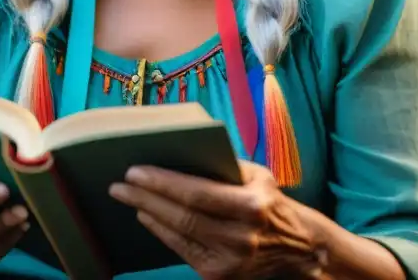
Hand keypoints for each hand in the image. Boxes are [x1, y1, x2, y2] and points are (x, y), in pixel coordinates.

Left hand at [109, 160, 328, 279]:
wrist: (298, 250)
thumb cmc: (271, 203)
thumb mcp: (257, 176)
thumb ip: (223, 165)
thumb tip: (180, 149)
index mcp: (251, 206)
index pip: (196, 193)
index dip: (162, 183)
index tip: (134, 171)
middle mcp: (240, 237)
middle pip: (181, 216)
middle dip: (145, 198)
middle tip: (118, 185)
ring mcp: (229, 262)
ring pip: (178, 235)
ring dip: (148, 214)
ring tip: (128, 197)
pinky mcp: (219, 277)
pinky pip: (182, 251)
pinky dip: (161, 232)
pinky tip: (147, 216)